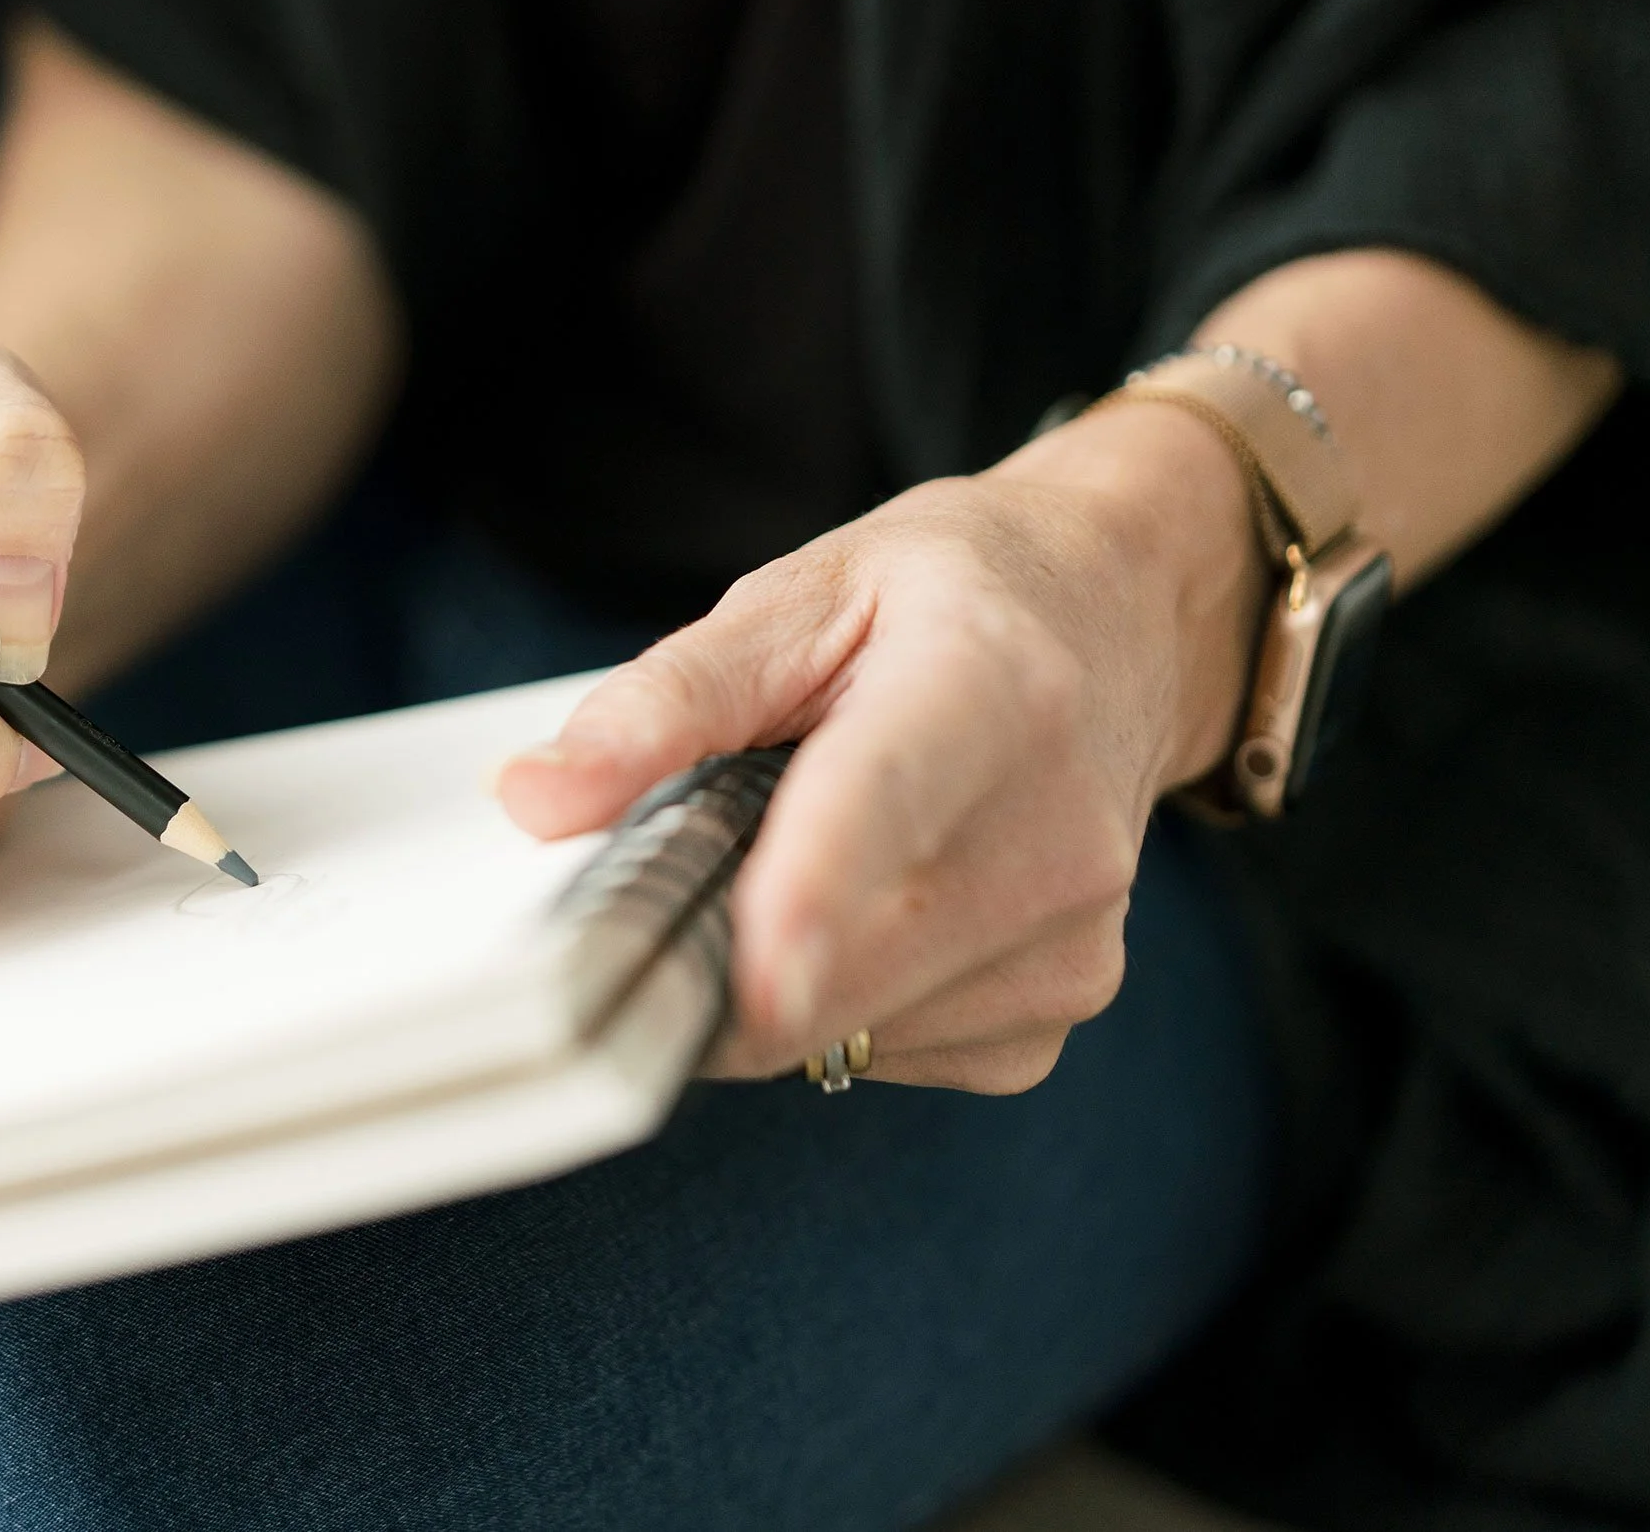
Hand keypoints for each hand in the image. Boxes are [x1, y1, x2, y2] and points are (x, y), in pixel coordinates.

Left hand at [498, 404, 1267, 1090]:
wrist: (1113, 622)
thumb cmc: (945, 601)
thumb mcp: (799, 596)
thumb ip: (667, 699)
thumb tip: (537, 798)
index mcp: (986, 688)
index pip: (887, 804)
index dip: (811, 893)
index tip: (751, 972)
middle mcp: (1056, 832)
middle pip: (846, 960)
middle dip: (718, 947)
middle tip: (692, 860)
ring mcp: (1072, 940)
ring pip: (845, 1026)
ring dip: (778, 971)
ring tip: (811, 851)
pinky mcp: (1057, 1015)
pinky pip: (889, 1055)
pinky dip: (840, 1000)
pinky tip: (869, 908)